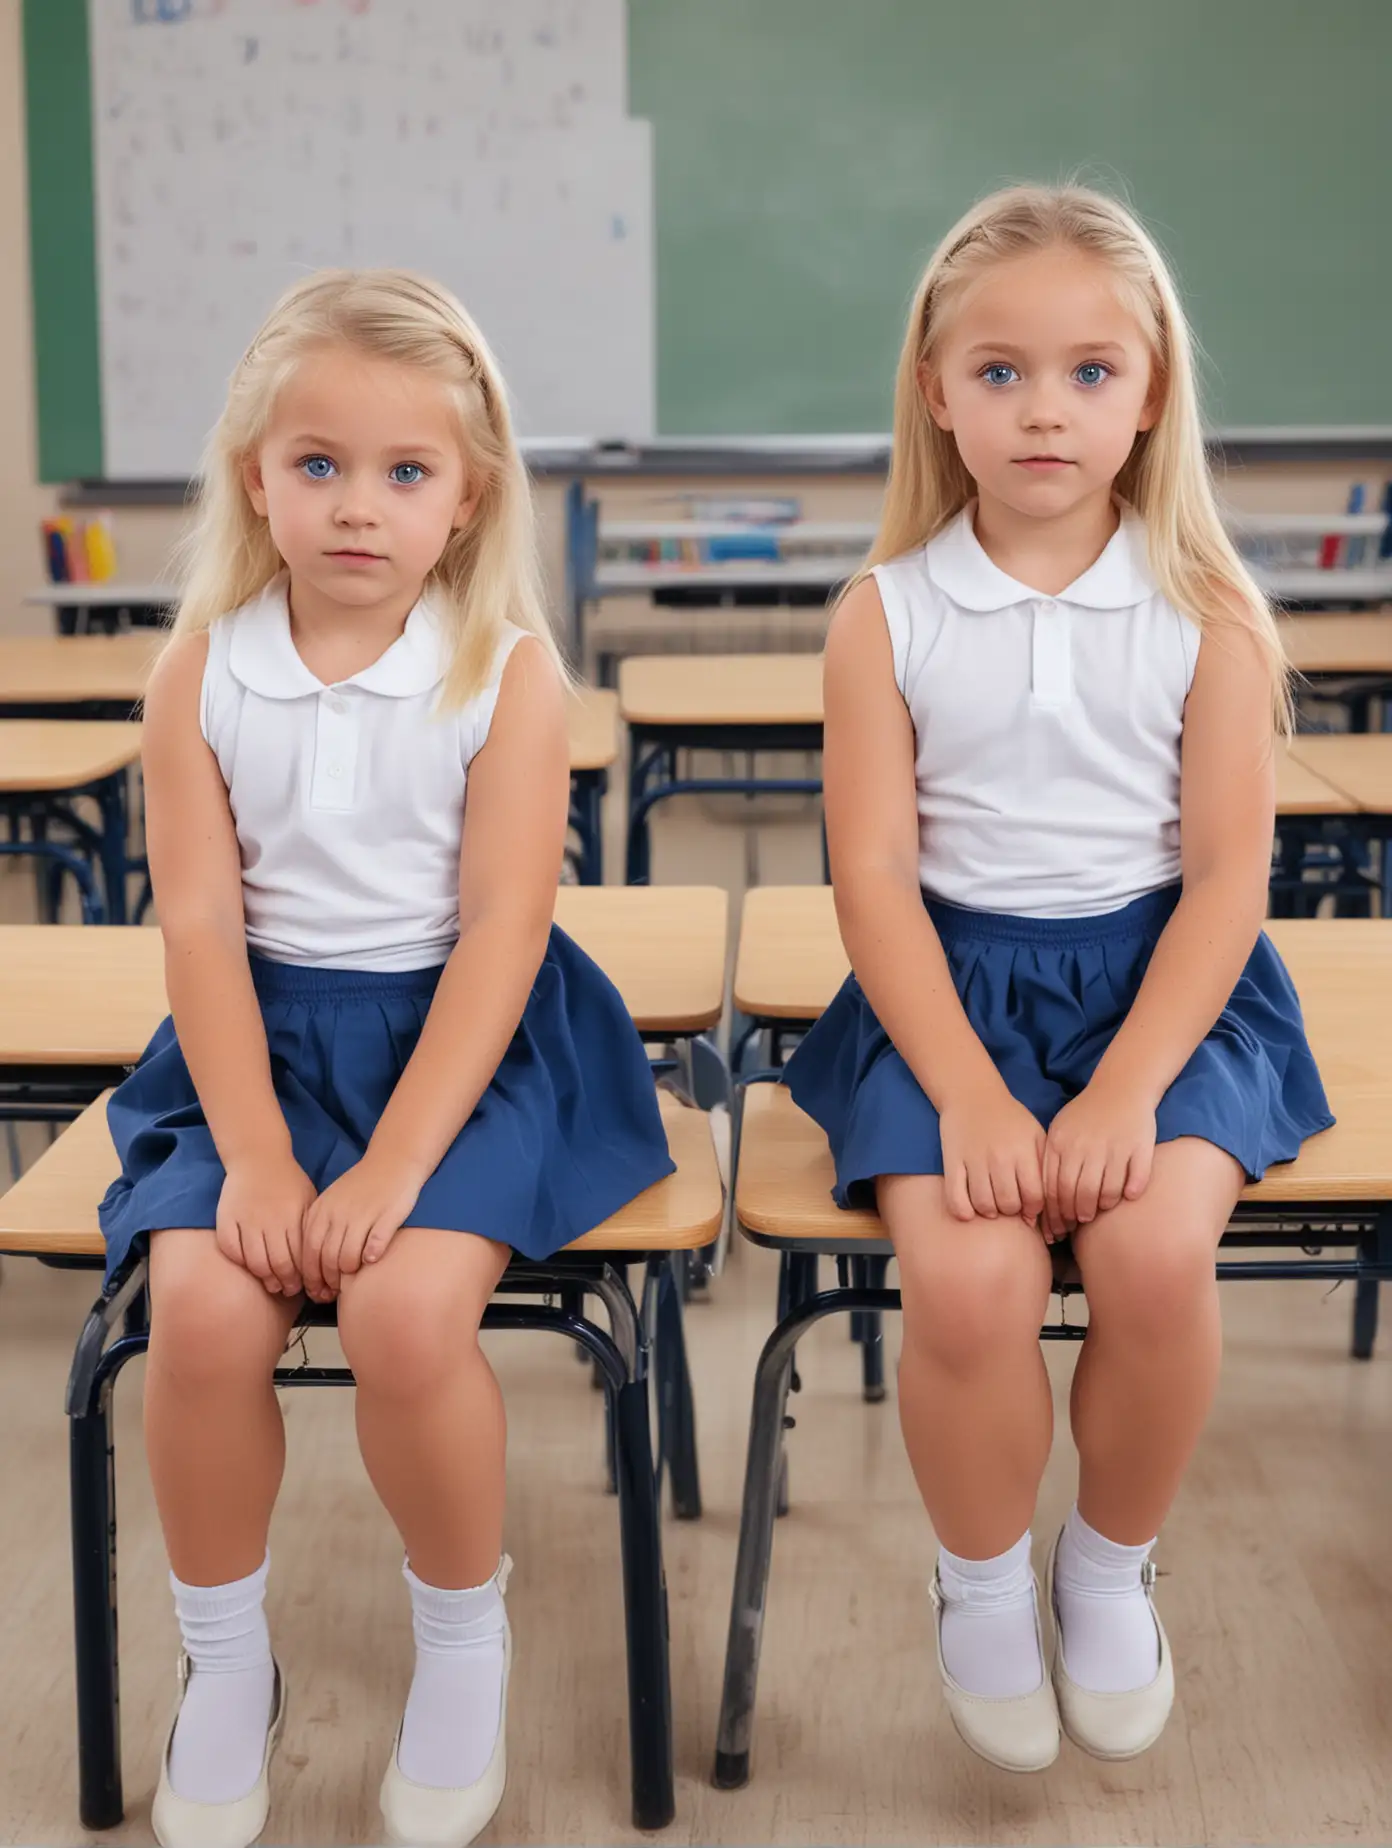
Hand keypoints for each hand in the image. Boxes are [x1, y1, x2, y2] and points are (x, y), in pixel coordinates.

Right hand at [216, 1152, 316, 1295]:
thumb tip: (320, 1258)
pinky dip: (240, 1262)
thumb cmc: (288, 1181)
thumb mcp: (309, 1199)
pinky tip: (249, 1267)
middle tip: (288, 1289)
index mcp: (294, 1216)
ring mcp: (247, 1220)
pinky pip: (231, 1249)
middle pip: (278, 1263)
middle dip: (286, 1283)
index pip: (300, 1257)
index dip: (302, 1277)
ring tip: (271, 1284)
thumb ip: (310, 1227)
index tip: (303, 1285)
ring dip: (264, 1278)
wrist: (258, 1157)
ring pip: (255, 1262)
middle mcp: (271, 1220)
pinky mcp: (226, 1219)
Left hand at [299, 1150, 425, 1299]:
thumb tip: (313, 1266)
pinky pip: (374, 1248)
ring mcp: (361, 1216)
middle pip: (326, 1260)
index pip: (308, 1253)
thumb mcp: (332, 1201)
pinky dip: (371, 1257)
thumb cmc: (361, 1185)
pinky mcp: (386, 1217)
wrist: (393, 1160)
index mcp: (321, 1211)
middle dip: (327, 1283)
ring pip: (347, 1259)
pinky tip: (372, 1259)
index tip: (316, 1291)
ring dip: (348, 1275)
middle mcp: (337, 1215)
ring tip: (352, 1281)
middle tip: (332, 1294)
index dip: (311, 1277)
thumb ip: (320, 1229)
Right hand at [938, 1078, 1046, 1227]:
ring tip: (991, 1205)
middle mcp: (1000, 1157)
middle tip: (1009, 1204)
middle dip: (1011, 1210)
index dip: (1033, 1209)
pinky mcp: (952, 1161)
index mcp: (1023, 1151)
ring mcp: (974, 1160)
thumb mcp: (1035, 1135)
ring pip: (983, 1205)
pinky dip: (962, 1211)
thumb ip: (1042, 1168)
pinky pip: (955, 1197)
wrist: (972, 1094)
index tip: (1028, 1207)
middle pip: (1009, 1204)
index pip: (1034, 1196)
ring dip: (989, 1212)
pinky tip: (969, 1210)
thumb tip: (1038, 1209)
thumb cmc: (1009, 1119)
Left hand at [1043, 1081, 1156, 1237]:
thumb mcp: (1059, 1131)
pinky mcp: (1139, 1147)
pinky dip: (1130, 1192)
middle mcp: (1086, 1146)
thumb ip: (1050, 1161)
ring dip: (1101, 1206)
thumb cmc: (1086, 1115)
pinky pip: (1135, 1180)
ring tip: (1098, 1210)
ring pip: (1106, 1191)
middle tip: (1079, 1221)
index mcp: (1062, 1143)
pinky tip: (1127, 1197)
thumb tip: (1043, 1203)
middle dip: (1076, 1214)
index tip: (1057, 1225)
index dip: (1055, 1213)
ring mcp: (1114, 1147)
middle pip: (1078, 1193)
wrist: (1122, 1086)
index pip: (1054, 1188)